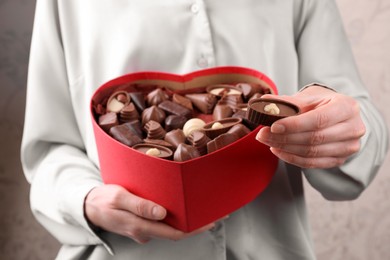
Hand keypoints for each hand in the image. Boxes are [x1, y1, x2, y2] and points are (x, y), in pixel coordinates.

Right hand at [84, 184, 214, 243]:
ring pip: (170, 228)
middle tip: (215, 213)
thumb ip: (140, 206)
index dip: (195, 228)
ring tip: (203, 210)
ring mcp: (144, 230)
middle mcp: (145, 232)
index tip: (211, 220)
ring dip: (187, 221)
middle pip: (176, 232)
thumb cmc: (103, 199)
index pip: (175, 233)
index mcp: (140, 227)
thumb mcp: (119, 198)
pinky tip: (183, 209)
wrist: (89, 206)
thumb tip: (162, 213)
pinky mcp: (142, 225)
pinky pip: (162, 224)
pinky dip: (175, 218)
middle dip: (196, 224)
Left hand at [255, 85, 365, 168]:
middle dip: (284, 138)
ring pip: (312, 152)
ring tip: (267, 141)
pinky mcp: (340, 160)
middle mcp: (353, 128)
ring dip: (285, 148)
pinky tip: (278, 150)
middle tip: (263, 134)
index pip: (319, 119)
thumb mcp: (309, 97)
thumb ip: (288, 102)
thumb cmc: (322, 103)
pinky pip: (312, 163)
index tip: (273, 126)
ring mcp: (348, 147)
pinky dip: (292, 158)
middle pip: (314, 138)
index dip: (295, 125)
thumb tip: (265, 102)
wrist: (337, 115)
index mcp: (347, 107)